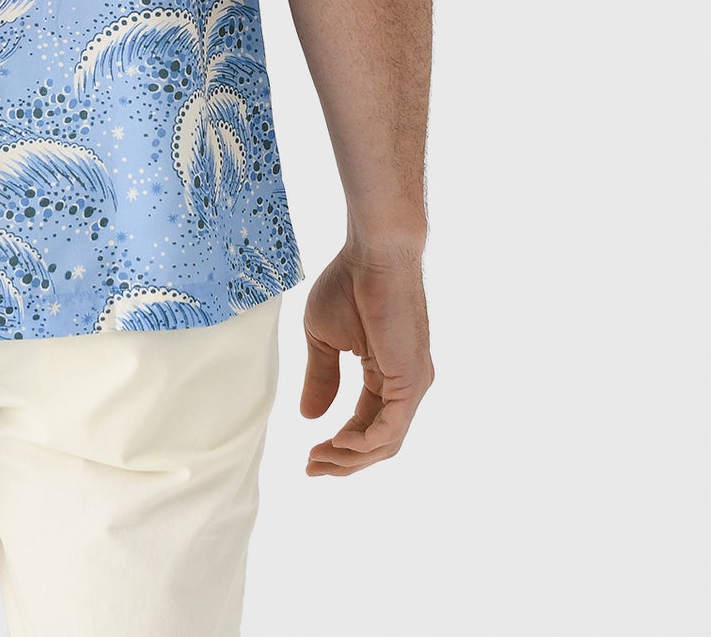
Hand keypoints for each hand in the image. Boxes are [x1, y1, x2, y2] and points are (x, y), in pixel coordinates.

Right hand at [300, 242, 433, 475]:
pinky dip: (364, 443)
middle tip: (313, 468)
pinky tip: (338, 443)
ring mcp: (412, 384)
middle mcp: (406, 385)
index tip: (309, 456)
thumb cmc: (348, 283)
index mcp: (387, 375)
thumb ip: (322, 378)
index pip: (367, 424)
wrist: (372, 253)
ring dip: (350, 458)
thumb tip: (309, 417)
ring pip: (386, 443)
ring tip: (320, 458)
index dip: (339, 446)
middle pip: (379, 443)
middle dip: (344, 461)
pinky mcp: (411, 380)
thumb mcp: (324, 339)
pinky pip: (390, 428)